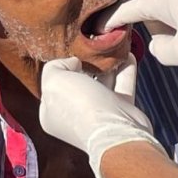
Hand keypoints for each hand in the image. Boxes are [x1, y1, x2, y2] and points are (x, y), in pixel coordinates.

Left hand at [39, 55, 165, 177]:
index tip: (70, 52)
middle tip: (91, 45)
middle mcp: (75, 114)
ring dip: (106, 64)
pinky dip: (124, 68)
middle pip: (79, 82)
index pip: (53, 85)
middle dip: (85, 63)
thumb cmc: (81, 108)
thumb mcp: (54, 81)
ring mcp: (99, 112)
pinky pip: (122, 84)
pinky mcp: (121, 109)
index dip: (61, 67)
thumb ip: (55, 66)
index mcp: (52, 113)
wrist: (116, 131)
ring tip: (109, 46)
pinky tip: (125, 54)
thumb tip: (73, 62)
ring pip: (102, 81)